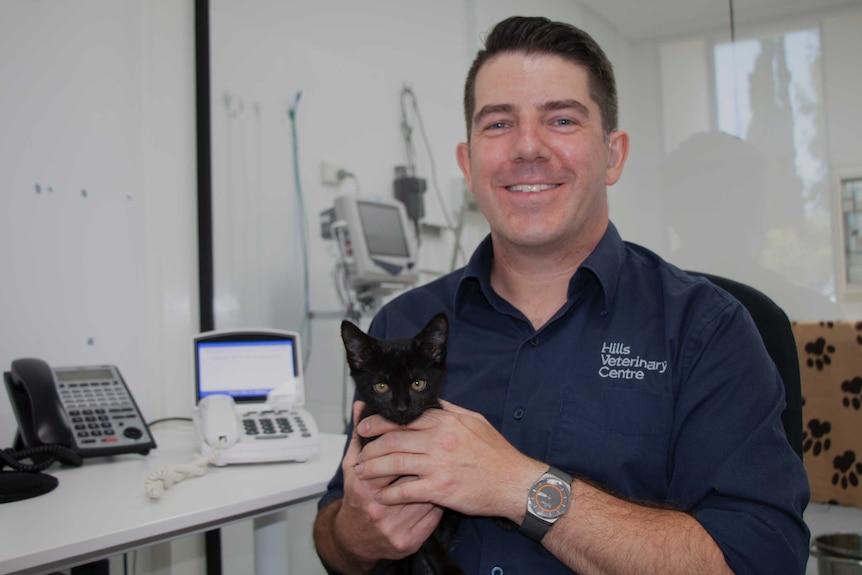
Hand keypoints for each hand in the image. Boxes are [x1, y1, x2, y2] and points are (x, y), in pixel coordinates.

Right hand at [334, 401, 442, 561]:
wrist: (354, 540)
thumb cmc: (356, 498)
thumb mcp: (351, 466)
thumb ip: (359, 436)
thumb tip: (361, 406)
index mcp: (364, 487)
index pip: (393, 461)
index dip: (409, 447)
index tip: (420, 437)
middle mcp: (378, 510)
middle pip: (411, 478)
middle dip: (426, 463)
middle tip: (438, 450)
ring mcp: (394, 528)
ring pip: (426, 497)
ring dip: (436, 480)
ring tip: (443, 466)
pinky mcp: (408, 542)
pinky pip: (432, 517)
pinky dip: (439, 501)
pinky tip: (440, 489)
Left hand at [355, 400, 546, 522]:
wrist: (514, 482)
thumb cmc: (496, 453)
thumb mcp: (475, 421)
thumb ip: (450, 410)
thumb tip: (431, 401)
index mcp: (445, 421)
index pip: (403, 418)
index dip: (378, 423)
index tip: (364, 427)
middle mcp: (439, 440)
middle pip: (393, 439)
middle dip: (369, 446)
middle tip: (358, 454)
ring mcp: (439, 465)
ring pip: (394, 462)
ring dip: (373, 468)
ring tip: (362, 474)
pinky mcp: (440, 489)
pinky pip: (406, 490)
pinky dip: (390, 493)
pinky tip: (382, 495)